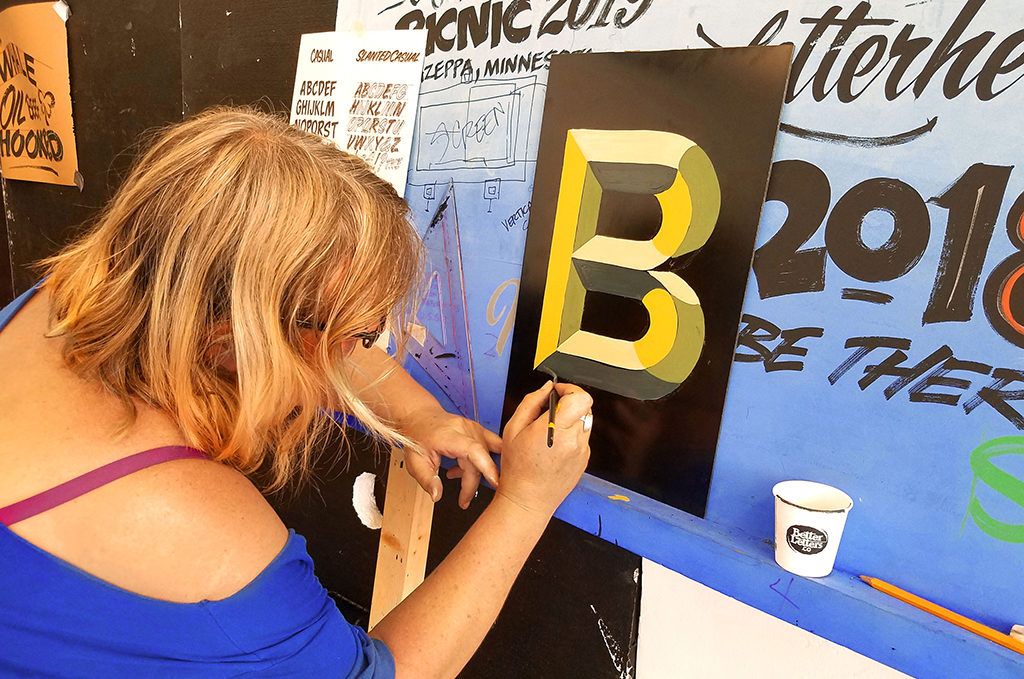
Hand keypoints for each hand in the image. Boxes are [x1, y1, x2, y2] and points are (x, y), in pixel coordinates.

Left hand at [402, 408, 501, 508]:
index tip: (494, 484)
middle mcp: (465, 429)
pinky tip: (478, 468)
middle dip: (473, 483)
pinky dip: (491, 460)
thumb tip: (437, 495)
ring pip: (487, 456)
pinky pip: (494, 446)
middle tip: (463, 499)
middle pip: (480, 459)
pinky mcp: (479, 430)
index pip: (474, 451)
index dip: (487, 468)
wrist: (420, 417)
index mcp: (449, 435)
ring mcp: (474, 428)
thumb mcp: (414, 462)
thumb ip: (427, 480)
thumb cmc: (418, 437)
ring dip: (476, 472)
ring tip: (457, 475)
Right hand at [496, 381, 591, 516]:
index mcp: (556, 430)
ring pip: (584, 421)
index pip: (580, 397)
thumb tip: (546, 388)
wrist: (528, 500)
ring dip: (571, 419)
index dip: (569, 389)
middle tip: (550, 412)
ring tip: (551, 432)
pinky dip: (572, 435)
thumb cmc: (517, 469)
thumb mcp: (513, 429)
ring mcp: (582, 451)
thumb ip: (531, 402)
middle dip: (568, 404)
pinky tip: (554, 447)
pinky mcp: (585, 459)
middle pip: (583, 407)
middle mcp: (574, 440)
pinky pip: (583, 437)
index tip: (557, 392)